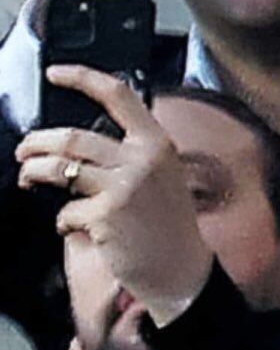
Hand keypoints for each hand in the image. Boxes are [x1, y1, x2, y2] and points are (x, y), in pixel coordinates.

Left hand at [17, 69, 213, 322]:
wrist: (184, 276)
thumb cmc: (170, 231)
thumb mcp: (164, 180)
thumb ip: (133, 154)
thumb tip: (81, 143)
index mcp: (157, 147)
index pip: (117, 96)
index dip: (81, 77)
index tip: (55, 73)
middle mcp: (141, 163)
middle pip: (71, 137)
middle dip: (37, 142)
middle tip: (26, 150)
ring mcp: (123, 189)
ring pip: (58, 167)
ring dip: (34, 170)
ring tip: (28, 176)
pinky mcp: (105, 217)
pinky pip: (66, 210)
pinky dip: (62, 220)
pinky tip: (71, 226)